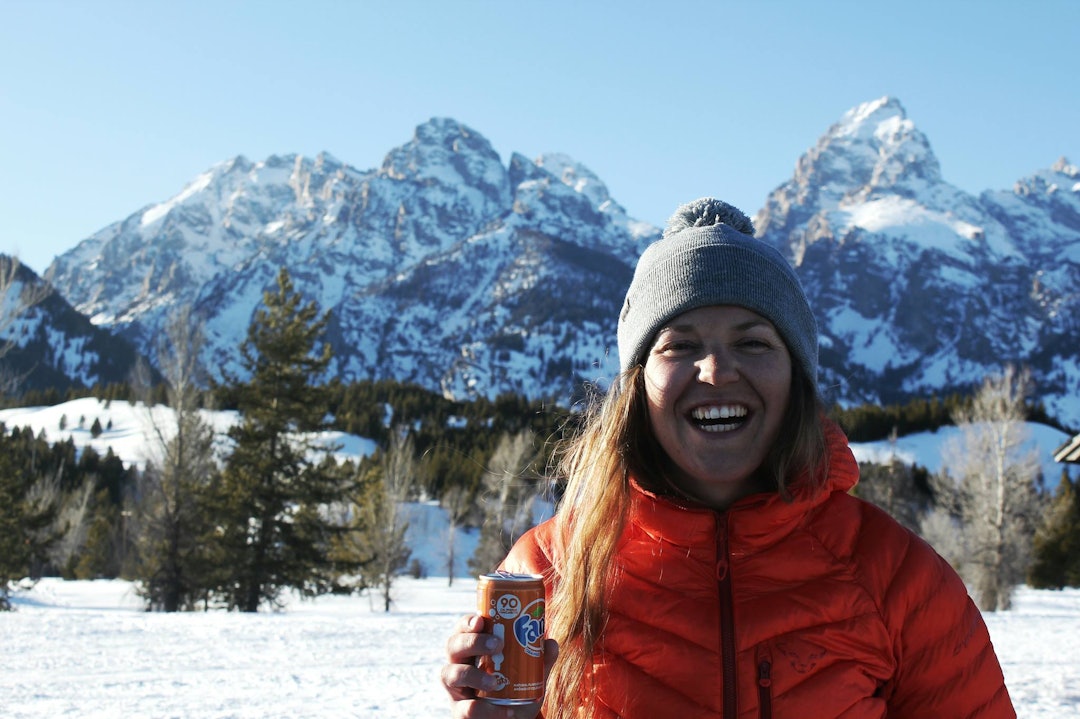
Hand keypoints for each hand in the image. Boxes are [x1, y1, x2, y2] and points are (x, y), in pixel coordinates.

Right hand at [442, 613, 558, 717]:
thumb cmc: (514, 692)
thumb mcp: (530, 674)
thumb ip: (540, 659)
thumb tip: (550, 643)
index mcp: (473, 649)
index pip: (463, 628)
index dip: (468, 621)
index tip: (481, 620)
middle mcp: (459, 665)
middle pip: (452, 645)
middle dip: (472, 641)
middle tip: (497, 644)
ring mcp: (456, 689)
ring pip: (449, 674)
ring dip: (474, 675)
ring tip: (494, 682)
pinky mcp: (460, 712)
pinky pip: (467, 709)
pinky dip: (488, 710)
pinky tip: (508, 712)